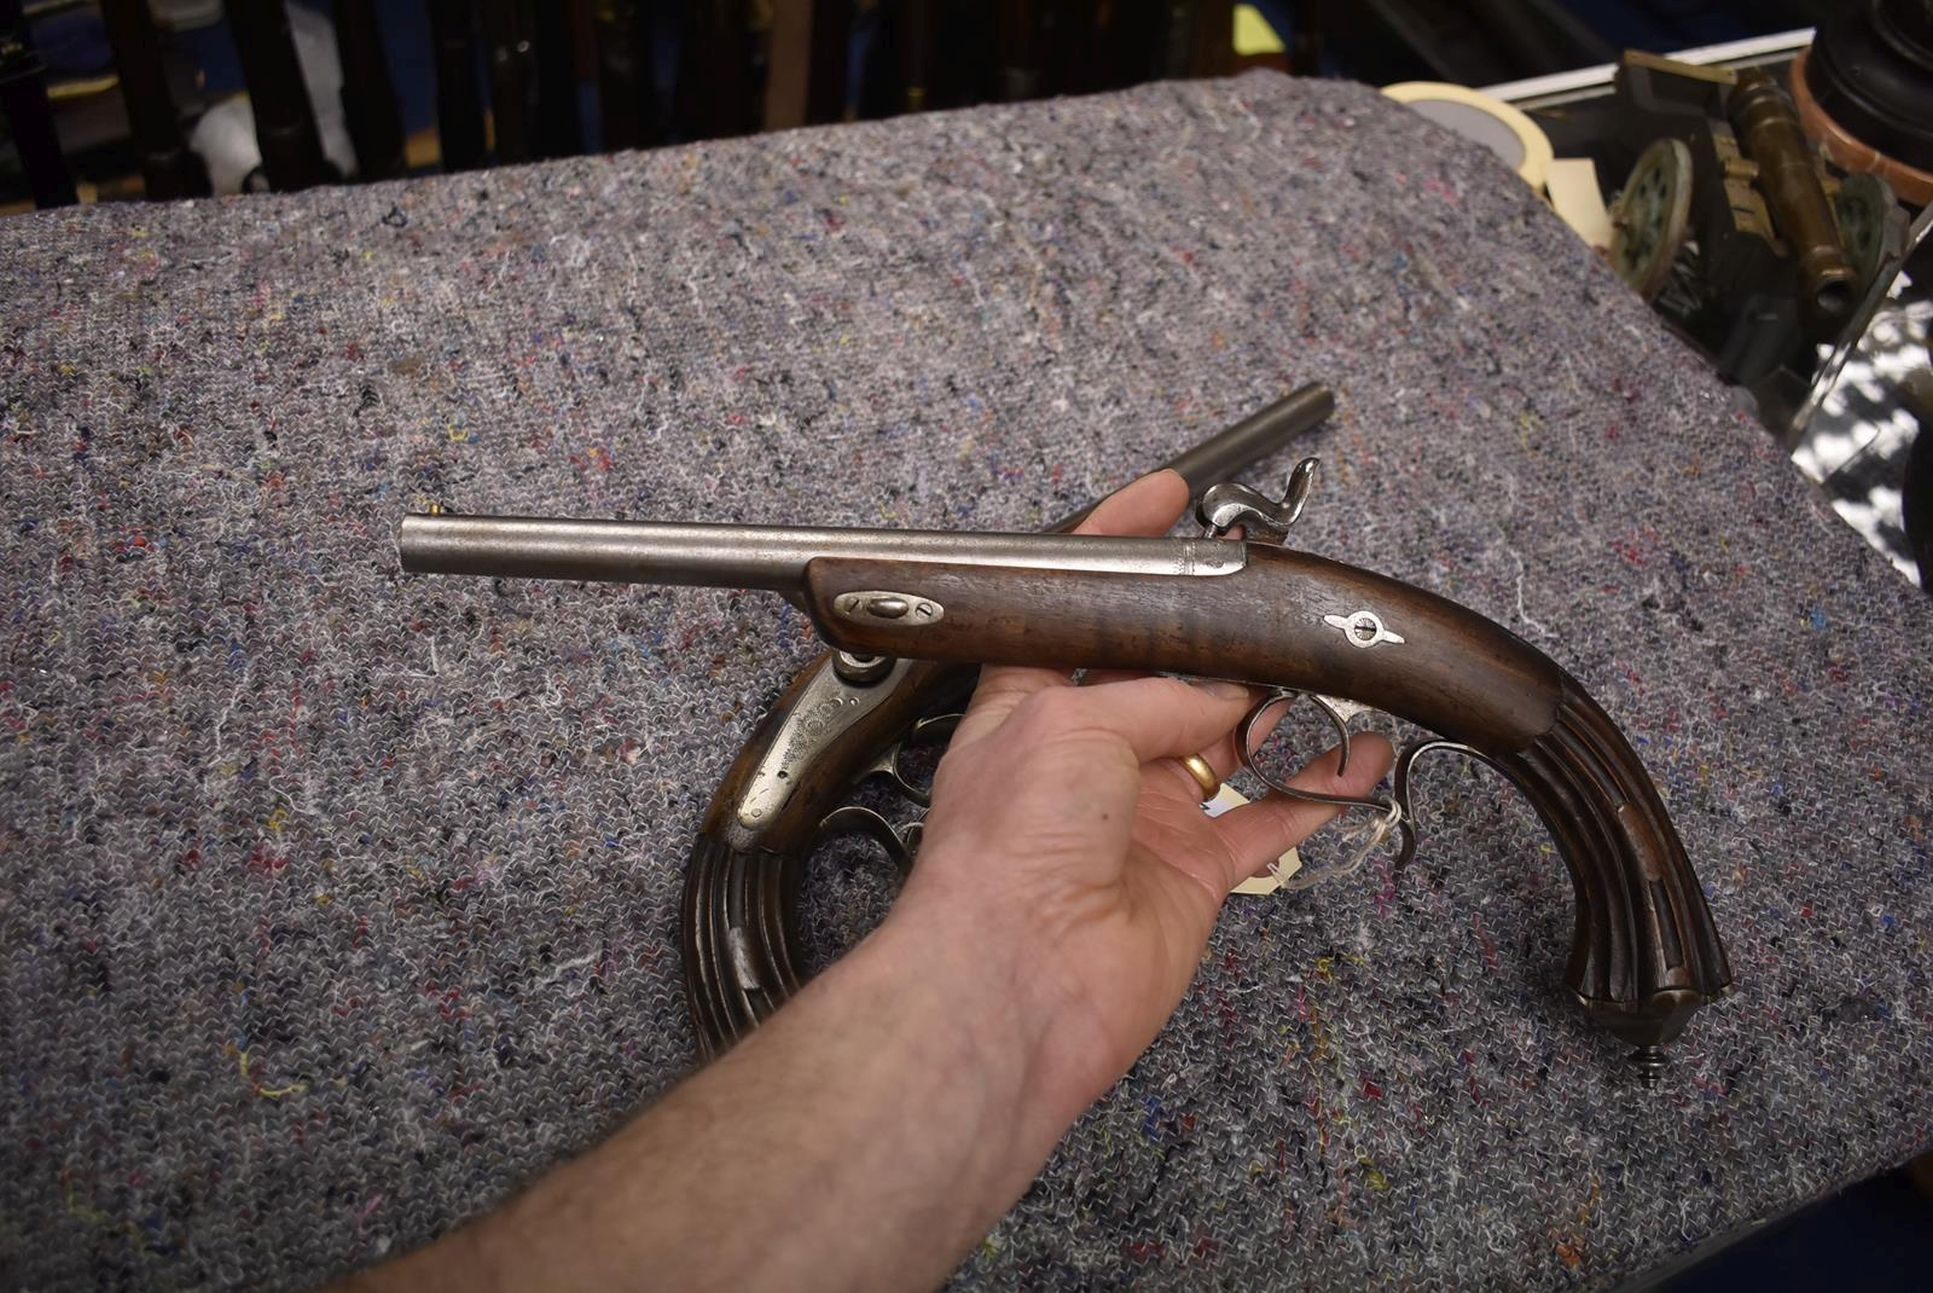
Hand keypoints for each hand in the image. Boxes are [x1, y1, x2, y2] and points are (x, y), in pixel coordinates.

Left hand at [896, 470, 1392, 1130]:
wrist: (1021, 979)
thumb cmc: (1006, 851)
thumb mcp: (1073, 726)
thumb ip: (1159, 696)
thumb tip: (1225, 697)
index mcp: (1030, 703)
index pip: (1077, 606)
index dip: (1118, 547)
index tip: (1168, 499)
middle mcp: (1087, 752)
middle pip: (1170, 673)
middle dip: (1226, 640)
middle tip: (1279, 605)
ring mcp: (1142, 810)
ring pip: (1230, 740)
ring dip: (1283, 711)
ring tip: (1327, 683)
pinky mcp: (1191, 869)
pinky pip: (1267, 818)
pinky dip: (1316, 789)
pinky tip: (1357, 760)